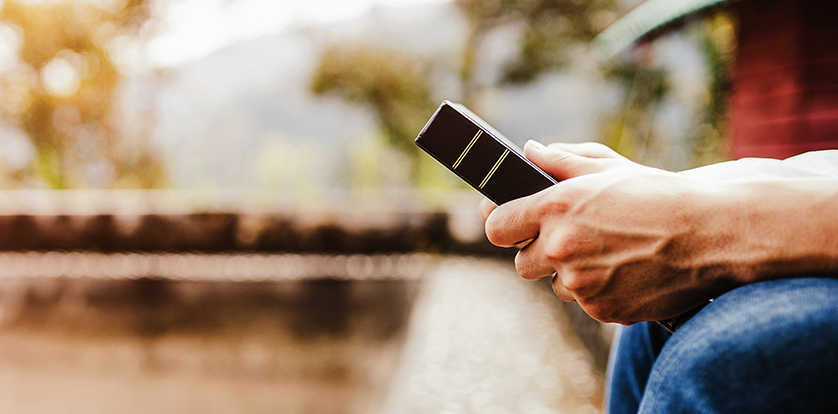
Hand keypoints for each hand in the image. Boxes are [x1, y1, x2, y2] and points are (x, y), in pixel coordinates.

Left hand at [481, 141, 837, 323]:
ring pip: (556, 284)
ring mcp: (581, 283)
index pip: (496, 225)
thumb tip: (528, 151)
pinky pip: (586, 301)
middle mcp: (561, 248)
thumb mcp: (608, 167)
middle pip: (520, 263)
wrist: (713, 233)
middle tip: (566, 237)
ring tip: (608, 251)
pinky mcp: (603, 309)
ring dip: (570, 272)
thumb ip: (560, 160)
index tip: (510, 221)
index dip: (503, 222)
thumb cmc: (659, 193)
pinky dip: (599, 289)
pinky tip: (626, 269)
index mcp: (555, 207)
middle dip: (538, 251)